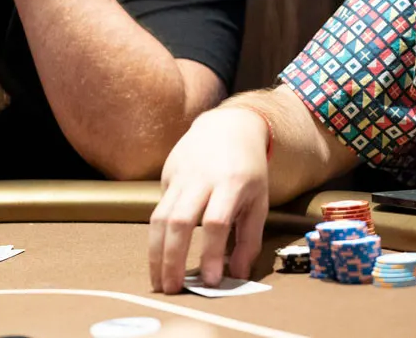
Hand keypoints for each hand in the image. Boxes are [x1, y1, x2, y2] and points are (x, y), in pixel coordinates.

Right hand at [148, 107, 269, 293]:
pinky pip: (157, 210)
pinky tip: (159, 256)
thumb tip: (237, 275)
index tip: (210, 281)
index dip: (210, 254)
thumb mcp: (259, 200)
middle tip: (173, 289)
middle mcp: (202, 179)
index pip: (216, 223)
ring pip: (159, 218)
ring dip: (156, 254)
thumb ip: (249, 239)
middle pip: (180, 221)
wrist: (228, 127)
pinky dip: (155, 237)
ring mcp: (180, 176)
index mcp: (232, 183)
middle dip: (172, 259)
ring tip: (159, 281)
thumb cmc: (248, 169)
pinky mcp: (166, 176)